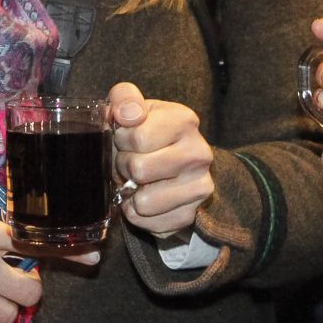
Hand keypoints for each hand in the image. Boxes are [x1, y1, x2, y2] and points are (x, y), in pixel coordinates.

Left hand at [108, 82, 214, 235]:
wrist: (170, 160)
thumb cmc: (146, 131)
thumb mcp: (133, 107)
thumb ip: (125, 99)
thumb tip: (126, 114)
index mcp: (184, 121)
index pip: (137, 137)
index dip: (122, 139)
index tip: (127, 138)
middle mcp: (199, 154)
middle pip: (139, 170)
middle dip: (124, 166)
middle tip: (130, 161)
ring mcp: (199, 188)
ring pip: (144, 202)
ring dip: (130, 193)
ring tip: (138, 180)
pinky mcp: (190, 216)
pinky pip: (149, 223)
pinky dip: (137, 214)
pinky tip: (144, 197)